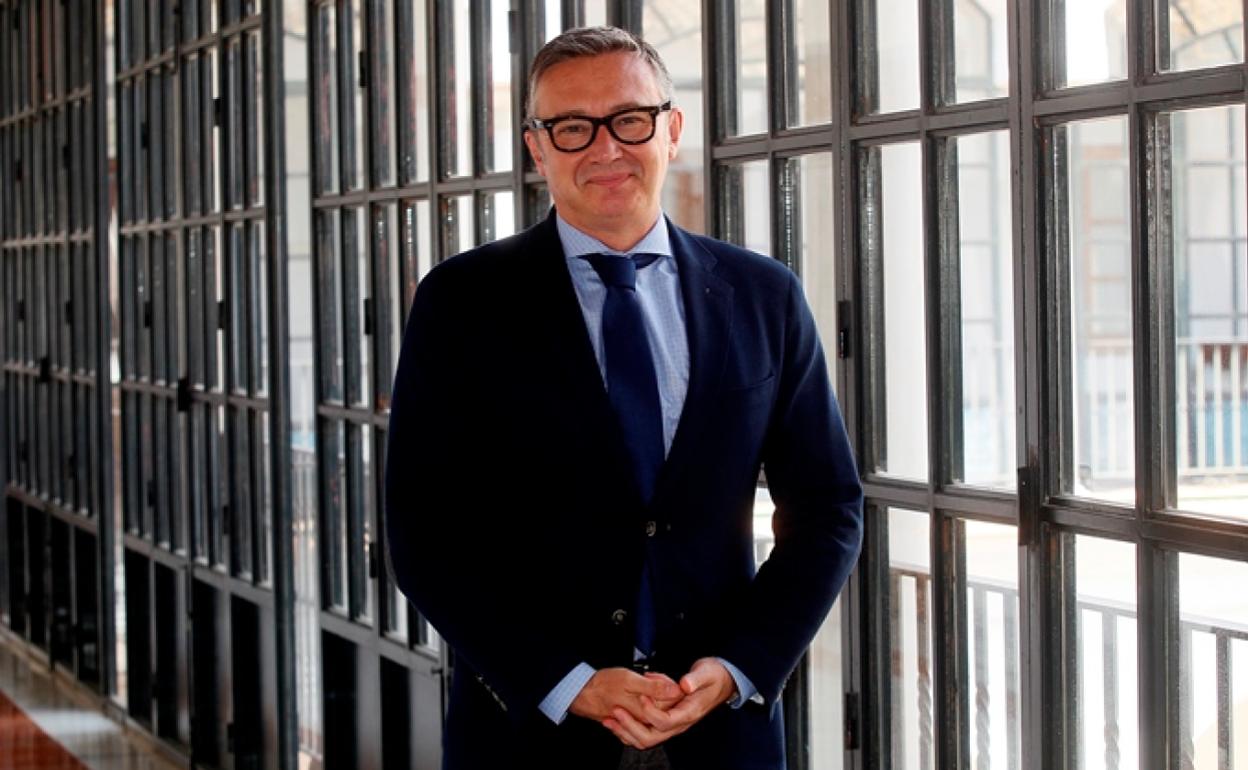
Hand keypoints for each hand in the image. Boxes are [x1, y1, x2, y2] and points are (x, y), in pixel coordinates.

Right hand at [569, 667, 682, 722]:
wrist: (583, 695)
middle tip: (648, 677)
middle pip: (667, 704)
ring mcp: (639, 723)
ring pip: (658, 707)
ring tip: (642, 682)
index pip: (673, 700)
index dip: (668, 683)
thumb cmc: (603, 686)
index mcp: (647, 712)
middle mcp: (645, 721)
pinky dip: (646, 700)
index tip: (655, 675)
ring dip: (653, 693)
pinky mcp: (632, 723)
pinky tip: (638, 693)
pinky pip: (647, 712)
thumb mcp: (629, 680)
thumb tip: (676, 691)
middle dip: (661, 687)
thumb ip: (654, 687)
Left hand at [602, 658, 736, 749]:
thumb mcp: (706, 672)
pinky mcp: (666, 720)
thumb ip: (695, 679)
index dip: (650, 712)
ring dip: (626, 730)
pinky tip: (618, 719)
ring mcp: (673, 723)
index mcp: (689, 713)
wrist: (721, 681)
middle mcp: (680, 723)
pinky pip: (646, 731)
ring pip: (646, 738)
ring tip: (610, 719)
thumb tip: (684, 686)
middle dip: (631, 727)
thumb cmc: (713, 676)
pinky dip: (630, 728)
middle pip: (652, 737)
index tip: (640, 697)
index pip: (666, 721)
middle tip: (615, 711)